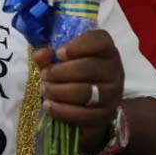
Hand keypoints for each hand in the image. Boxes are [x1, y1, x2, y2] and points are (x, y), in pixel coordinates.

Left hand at [34, 29, 124, 152]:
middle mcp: (114, 70)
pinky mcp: (105, 114)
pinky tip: (49, 105)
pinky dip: (61, 110)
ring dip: (57, 91)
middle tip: (44, 75)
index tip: (59, 53)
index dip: (78, 45)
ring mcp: (112, 93)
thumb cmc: (71, 70)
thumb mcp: (58, 57)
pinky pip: (83, 114)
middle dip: (58, 72)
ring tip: (45, 88)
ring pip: (84, 92)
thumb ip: (47, 53)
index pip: (99, 41)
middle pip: (86, 68)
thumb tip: (41, 55)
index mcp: (105, 49)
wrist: (87, 100)